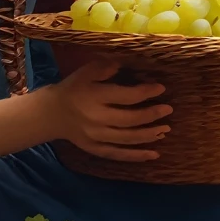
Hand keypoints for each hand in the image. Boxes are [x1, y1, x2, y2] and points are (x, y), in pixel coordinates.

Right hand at [49, 58, 170, 161]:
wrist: (51, 113)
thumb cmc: (73, 88)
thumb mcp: (86, 72)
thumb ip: (106, 67)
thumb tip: (128, 64)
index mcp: (95, 97)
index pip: (126, 96)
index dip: (146, 93)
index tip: (161, 88)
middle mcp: (96, 119)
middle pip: (130, 119)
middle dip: (152, 115)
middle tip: (168, 110)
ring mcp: (96, 137)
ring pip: (128, 139)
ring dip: (149, 135)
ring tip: (166, 129)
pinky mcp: (95, 149)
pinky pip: (119, 155)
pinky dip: (137, 156)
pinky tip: (154, 155)